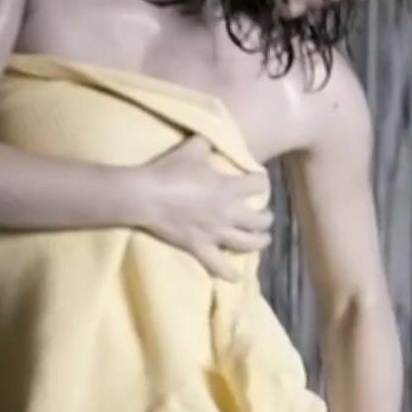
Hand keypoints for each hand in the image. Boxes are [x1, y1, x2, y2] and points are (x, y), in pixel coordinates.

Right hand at [129, 136, 271, 279]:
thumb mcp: (193, 148)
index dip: (262, 182)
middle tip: (265, 215)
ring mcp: (215, 233)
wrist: (145, 195)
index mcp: (229, 188)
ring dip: (260, 241)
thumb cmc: (170, 170)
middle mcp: (228, 213)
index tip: (260, 182)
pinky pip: (219, 266)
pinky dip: (229, 273)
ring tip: (263, 239)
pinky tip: (237, 277)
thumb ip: (209, 142)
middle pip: (260, 220)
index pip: (259, 185)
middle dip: (267, 217)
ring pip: (248, 243)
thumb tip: (215, 135)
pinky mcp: (199, 247)